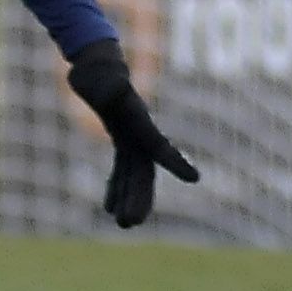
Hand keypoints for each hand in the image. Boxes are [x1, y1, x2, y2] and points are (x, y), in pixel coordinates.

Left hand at [66, 40, 197, 227]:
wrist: (97, 65)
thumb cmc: (99, 71)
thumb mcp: (101, 78)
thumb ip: (110, 86)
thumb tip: (116, 86)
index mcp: (140, 123)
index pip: (159, 147)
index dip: (175, 161)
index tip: (195, 177)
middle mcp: (141, 135)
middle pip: (144, 171)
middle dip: (140, 198)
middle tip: (130, 224)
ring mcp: (132, 139)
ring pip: (134, 176)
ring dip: (130, 199)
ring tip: (125, 225)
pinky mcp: (121, 141)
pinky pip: (121, 170)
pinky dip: (117, 188)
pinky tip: (110, 209)